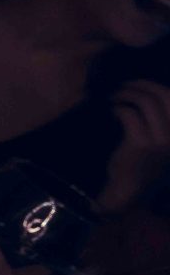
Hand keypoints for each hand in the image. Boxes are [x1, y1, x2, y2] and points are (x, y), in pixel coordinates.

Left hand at [99, 78, 169, 214]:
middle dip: (140, 85)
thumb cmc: (139, 163)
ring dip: (126, 93)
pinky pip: (129, 113)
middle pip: (163, 95)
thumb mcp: (156, 140)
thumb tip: (143, 91)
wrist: (127, 191)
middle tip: (122, 86)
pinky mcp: (142, 144)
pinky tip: (111, 110)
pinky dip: (117, 107)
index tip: (138, 83)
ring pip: (145, 102)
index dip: (156, 86)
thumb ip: (156, 119)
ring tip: (114, 96)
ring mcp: (161, 140)